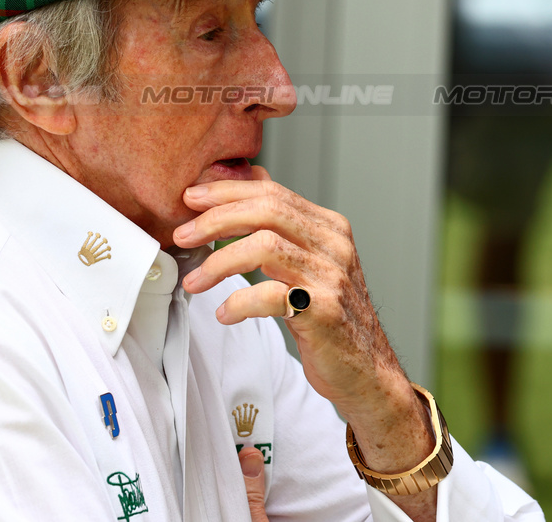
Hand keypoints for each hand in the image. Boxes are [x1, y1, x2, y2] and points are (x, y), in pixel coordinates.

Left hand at [174, 167, 438, 520]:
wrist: (368, 370)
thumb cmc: (331, 318)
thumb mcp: (313, 263)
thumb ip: (286, 228)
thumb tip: (251, 181)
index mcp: (330, 228)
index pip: (273, 193)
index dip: (227, 192)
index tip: (192, 199)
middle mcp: (333, 246)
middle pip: (267, 211)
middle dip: (216, 220)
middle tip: (183, 235)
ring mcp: (331, 277)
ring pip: (264, 246)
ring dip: (219, 261)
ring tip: (194, 280)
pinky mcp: (324, 311)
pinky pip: (270, 296)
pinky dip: (238, 302)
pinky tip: (224, 314)